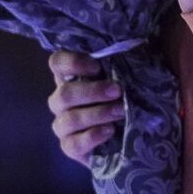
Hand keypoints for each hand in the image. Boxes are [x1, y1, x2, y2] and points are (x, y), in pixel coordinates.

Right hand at [47, 50, 123, 167]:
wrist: (134, 134)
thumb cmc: (130, 96)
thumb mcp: (130, 76)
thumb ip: (124, 63)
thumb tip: (134, 46)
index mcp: (72, 77)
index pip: (57, 63)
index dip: (73, 62)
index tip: (97, 66)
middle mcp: (62, 100)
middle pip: (64, 94)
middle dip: (92, 92)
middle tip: (118, 91)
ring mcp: (63, 125)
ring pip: (69, 119)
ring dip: (97, 114)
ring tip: (120, 112)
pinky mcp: (70, 147)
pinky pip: (72, 144)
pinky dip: (91, 137)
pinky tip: (109, 131)